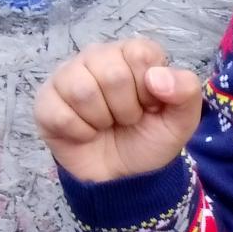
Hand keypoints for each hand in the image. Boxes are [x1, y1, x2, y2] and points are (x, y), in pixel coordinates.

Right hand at [32, 38, 204, 183]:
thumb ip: (186, 91)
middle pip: (112, 74)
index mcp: (132, 53)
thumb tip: (157, 77)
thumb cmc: (149, 140)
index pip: (140, 54)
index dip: (149, 89)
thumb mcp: (181, 121)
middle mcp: (98, 56)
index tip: (150, 106)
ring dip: (102, 120)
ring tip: (106, 125)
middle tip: (126, 119)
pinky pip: (60, 113)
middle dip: (126, 109)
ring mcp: (67, 76)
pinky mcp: (46, 101)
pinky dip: (79, 132)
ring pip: (83, 90)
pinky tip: (85, 133)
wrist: (122, 178)